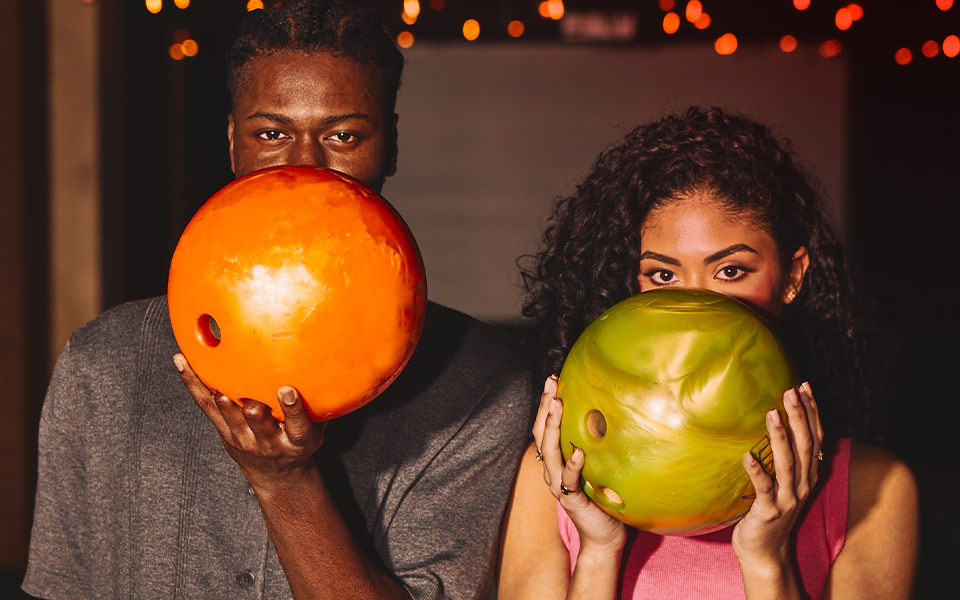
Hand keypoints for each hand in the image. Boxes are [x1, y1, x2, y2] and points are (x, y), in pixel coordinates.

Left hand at [173, 353, 326, 486]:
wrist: (277, 474)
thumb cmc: (299, 442)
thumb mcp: (318, 429)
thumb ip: (323, 404)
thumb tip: (338, 367)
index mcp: (296, 441)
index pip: (297, 425)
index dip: (292, 409)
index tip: (288, 391)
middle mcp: (267, 441)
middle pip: (257, 425)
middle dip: (253, 412)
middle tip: (250, 399)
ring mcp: (241, 437)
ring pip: (228, 415)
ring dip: (221, 399)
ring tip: (210, 375)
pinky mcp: (223, 430)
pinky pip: (204, 404)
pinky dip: (192, 382)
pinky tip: (181, 359)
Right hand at [533, 375, 625, 552]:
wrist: (605, 536)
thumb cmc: (604, 499)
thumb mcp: (599, 466)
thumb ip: (596, 446)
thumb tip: (611, 415)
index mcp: (556, 461)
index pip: (545, 427)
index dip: (546, 404)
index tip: (553, 379)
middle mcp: (552, 471)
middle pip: (541, 434)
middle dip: (545, 407)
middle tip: (551, 383)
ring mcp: (559, 485)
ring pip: (549, 452)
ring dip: (552, 427)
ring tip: (557, 406)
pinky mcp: (571, 499)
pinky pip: (569, 480)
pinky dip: (573, 465)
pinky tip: (580, 452)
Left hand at [732, 382, 823, 580]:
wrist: (765, 553)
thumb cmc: (769, 512)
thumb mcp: (783, 483)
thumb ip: (785, 458)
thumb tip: (775, 424)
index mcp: (808, 475)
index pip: (816, 438)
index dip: (812, 412)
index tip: (804, 386)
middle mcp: (802, 485)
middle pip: (806, 446)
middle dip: (800, 416)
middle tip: (790, 391)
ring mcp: (787, 499)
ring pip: (788, 463)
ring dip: (780, 437)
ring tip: (771, 414)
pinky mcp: (769, 512)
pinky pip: (763, 489)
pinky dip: (756, 472)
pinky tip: (746, 455)